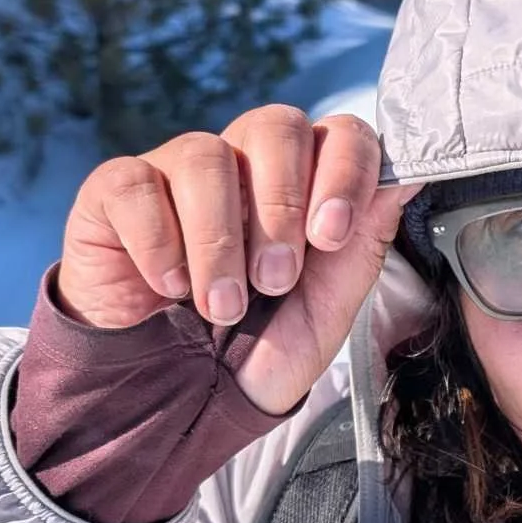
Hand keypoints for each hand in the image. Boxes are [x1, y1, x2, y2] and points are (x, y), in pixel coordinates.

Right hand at [58, 108, 418, 414]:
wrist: (176, 398)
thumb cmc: (255, 347)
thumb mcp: (324, 309)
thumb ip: (363, 244)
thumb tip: (406, 175)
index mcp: (304, 181)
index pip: (340, 134)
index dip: (343, 172)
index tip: (330, 235)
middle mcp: (243, 161)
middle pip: (274, 124)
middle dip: (280, 206)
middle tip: (274, 280)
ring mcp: (176, 169)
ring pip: (204, 156)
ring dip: (219, 240)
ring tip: (220, 307)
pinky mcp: (115, 192)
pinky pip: (135, 184)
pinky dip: (158, 240)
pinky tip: (168, 286)